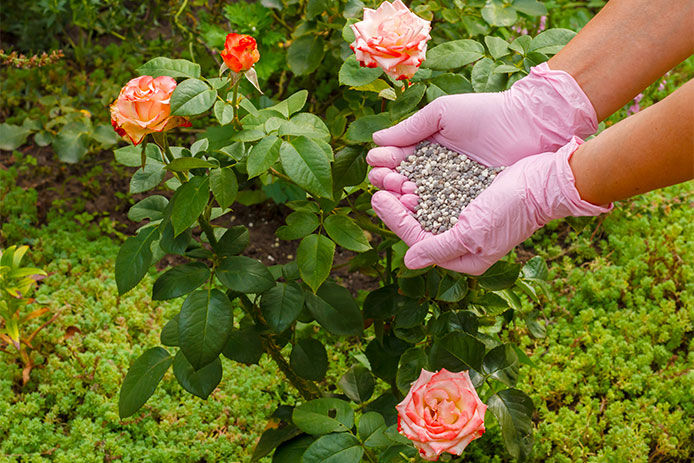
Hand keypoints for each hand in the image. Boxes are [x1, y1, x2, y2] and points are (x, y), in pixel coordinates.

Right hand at [367, 63, 596, 208]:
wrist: (528, 124)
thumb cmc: (486, 113)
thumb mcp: (442, 114)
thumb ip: (409, 129)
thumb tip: (375, 141)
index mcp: (428, 150)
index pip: (398, 162)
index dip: (385, 164)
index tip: (378, 163)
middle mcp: (437, 173)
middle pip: (403, 184)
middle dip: (388, 182)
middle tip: (384, 180)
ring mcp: (452, 191)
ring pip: (419, 200)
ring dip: (401, 198)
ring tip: (395, 192)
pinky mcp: (468, 206)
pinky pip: (442, 212)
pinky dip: (426, 210)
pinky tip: (413, 204)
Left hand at [371, 138, 611, 274]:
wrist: (545, 180)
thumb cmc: (511, 209)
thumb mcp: (472, 234)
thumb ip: (439, 248)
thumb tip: (409, 262)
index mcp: (463, 259)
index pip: (417, 241)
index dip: (394, 220)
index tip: (377, 198)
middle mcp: (462, 242)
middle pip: (419, 224)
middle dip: (397, 205)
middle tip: (378, 184)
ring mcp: (466, 219)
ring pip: (426, 207)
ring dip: (407, 191)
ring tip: (390, 174)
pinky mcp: (471, 198)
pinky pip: (439, 193)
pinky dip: (424, 182)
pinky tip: (410, 169)